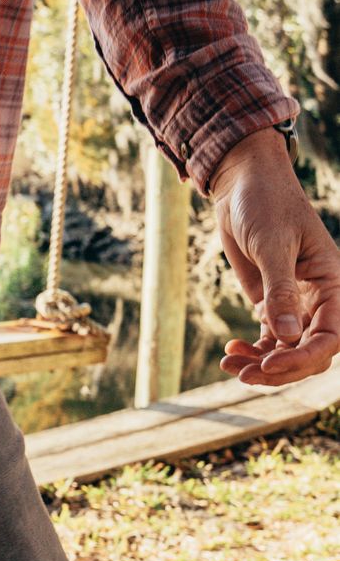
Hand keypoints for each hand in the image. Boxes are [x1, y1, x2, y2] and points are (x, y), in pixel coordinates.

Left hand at [210, 126, 339, 386]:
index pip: (330, 336)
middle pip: (309, 352)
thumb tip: (288, 337)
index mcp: (332, 283)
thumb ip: (280, 291)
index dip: (303, 358)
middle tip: (243, 374)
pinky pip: (268, 340)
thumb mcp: (273, 245)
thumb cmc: (265, 204)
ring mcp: (294, 304)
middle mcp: (318, 299)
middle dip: (279, 369)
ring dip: (261, 364)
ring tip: (229, 364)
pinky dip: (251, 351)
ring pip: (287, 351)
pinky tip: (231, 351)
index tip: (269, 365)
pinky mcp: (269, 304)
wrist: (242, 186)